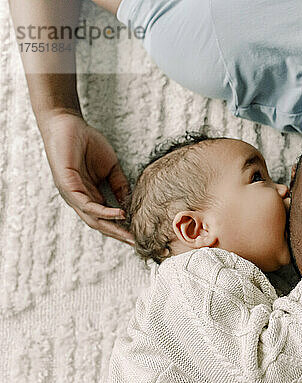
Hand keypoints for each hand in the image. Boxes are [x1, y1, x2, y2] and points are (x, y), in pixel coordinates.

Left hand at [39, 111, 133, 244]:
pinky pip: (86, 204)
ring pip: (92, 218)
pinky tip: (118, 214)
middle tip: (135, 243)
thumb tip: (130, 202)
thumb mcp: (110, 167)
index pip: (105, 217)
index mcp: (88, 195)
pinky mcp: (67, 185)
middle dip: (118, 234)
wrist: (67, 123)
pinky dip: (103, 211)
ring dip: (112, 228)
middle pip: (99, 223)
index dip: (121, 227)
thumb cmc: (86, 142)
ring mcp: (71, 193)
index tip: (138, 235)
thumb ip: (119, 185)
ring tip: (129, 234)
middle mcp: (79, 198)